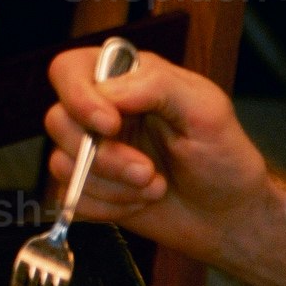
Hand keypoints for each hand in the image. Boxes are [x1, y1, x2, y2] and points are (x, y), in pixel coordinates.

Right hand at [42, 43, 274, 261]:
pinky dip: (108, 207)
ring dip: (113, 185)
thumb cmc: (223, 157)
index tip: (111, 126)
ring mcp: (92, 151)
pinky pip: (72, 198)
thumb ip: (158, 86)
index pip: (71, 70)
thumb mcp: (206, 110)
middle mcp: (102, 111)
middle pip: (58, 120)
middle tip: (147, 171)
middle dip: (105, 155)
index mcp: (127, 79)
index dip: (80, 98)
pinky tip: (139, 203)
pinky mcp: (88, 188)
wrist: (227, 216)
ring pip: (62, 164)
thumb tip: (107, 91)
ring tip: (154, 187)